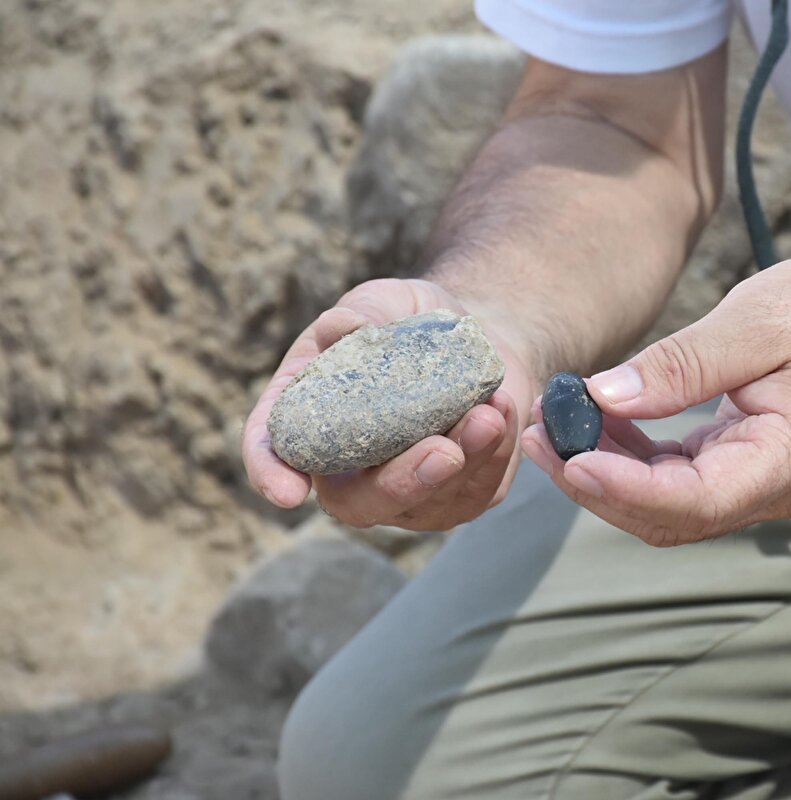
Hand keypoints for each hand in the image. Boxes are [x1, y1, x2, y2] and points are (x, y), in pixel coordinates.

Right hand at [243, 278, 535, 530]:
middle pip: (358, 503)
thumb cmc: (414, 321)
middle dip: (403, 482)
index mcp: (309, 417)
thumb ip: (365, 312)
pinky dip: (496, 454)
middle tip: (444, 450)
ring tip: (491, 410)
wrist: (480, 336)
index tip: (289, 491)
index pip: (274, 452)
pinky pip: (477, 492)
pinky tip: (505, 410)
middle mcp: (349, 468)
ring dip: (466, 461)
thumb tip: (345, 328)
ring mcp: (406, 493)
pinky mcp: (459, 497)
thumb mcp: (389, 301)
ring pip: (429, 503)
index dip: (271, 473)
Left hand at [520, 252, 790, 545]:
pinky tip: (596, 425)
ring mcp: (763, 485)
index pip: (697, 500)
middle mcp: (778, 488)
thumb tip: (602, 399)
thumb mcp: (758, 320)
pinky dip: (634, 460)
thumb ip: (683, 367)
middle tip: (539, 440)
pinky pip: (681, 483)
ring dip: (608, 476)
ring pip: (670, 507)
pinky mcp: (747, 469)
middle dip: (599, 486)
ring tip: (551, 432)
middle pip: (672, 516)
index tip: (570, 458)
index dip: (627, 488)